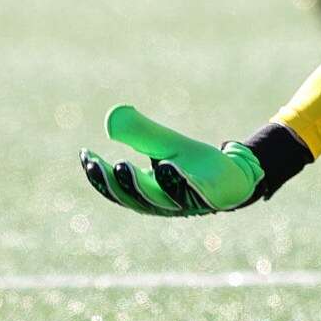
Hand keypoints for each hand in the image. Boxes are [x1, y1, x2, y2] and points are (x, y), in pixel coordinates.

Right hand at [80, 105, 268, 216]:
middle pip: (136, 198)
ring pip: (163, 198)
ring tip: (128, 168)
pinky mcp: (211, 197)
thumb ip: (140, 133)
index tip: (86, 155)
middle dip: (121, 184)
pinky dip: (180, 183)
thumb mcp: (164, 144)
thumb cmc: (195, 164)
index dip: (99, 175)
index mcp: (146, 193)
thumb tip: (112, 118)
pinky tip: (170, 167)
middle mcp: (163, 203)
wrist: (235, 175)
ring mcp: (187, 202)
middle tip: (109, 166)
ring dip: (145, 186)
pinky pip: (194, 192)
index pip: (116, 189)